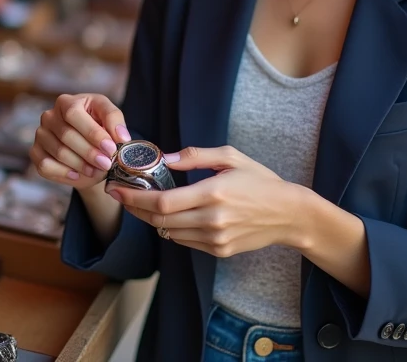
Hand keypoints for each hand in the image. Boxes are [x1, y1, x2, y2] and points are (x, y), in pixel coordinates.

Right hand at [30, 93, 129, 190]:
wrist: (88, 144)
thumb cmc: (97, 124)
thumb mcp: (108, 116)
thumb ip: (115, 121)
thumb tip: (121, 137)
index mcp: (66, 102)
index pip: (73, 114)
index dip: (92, 132)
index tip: (110, 148)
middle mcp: (49, 116)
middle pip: (66, 135)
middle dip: (89, 152)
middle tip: (107, 163)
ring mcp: (41, 135)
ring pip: (58, 152)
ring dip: (80, 165)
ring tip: (97, 170)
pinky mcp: (36, 153)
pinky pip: (45, 166)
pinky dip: (64, 173)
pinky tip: (78, 174)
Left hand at [107, 145, 307, 257]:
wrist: (289, 214)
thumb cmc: (260, 181)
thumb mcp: (231, 158)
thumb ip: (196, 156)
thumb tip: (166, 158)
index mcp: (213, 193)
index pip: (163, 201)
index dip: (135, 198)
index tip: (117, 189)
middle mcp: (212, 219)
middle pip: (160, 219)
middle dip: (136, 208)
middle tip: (121, 196)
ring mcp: (215, 238)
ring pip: (169, 233)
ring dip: (151, 219)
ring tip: (142, 204)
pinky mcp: (219, 250)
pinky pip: (184, 241)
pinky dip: (172, 229)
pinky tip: (170, 216)